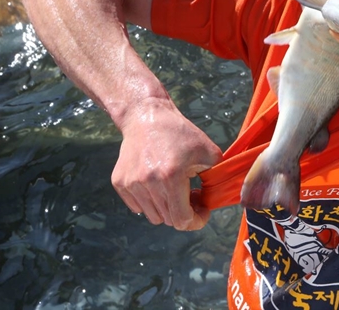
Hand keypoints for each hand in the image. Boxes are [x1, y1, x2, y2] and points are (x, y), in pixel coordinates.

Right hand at [111, 96, 221, 229]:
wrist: (146, 116)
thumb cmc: (180, 133)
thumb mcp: (208, 151)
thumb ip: (217, 177)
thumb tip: (218, 198)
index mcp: (170, 177)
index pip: (181, 220)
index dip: (196, 221)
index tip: (203, 211)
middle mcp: (147, 183)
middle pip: (169, 219)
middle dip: (184, 212)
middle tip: (191, 194)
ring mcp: (131, 184)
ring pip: (153, 216)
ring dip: (166, 208)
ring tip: (174, 188)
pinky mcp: (119, 182)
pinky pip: (138, 207)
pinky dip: (150, 202)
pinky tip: (157, 184)